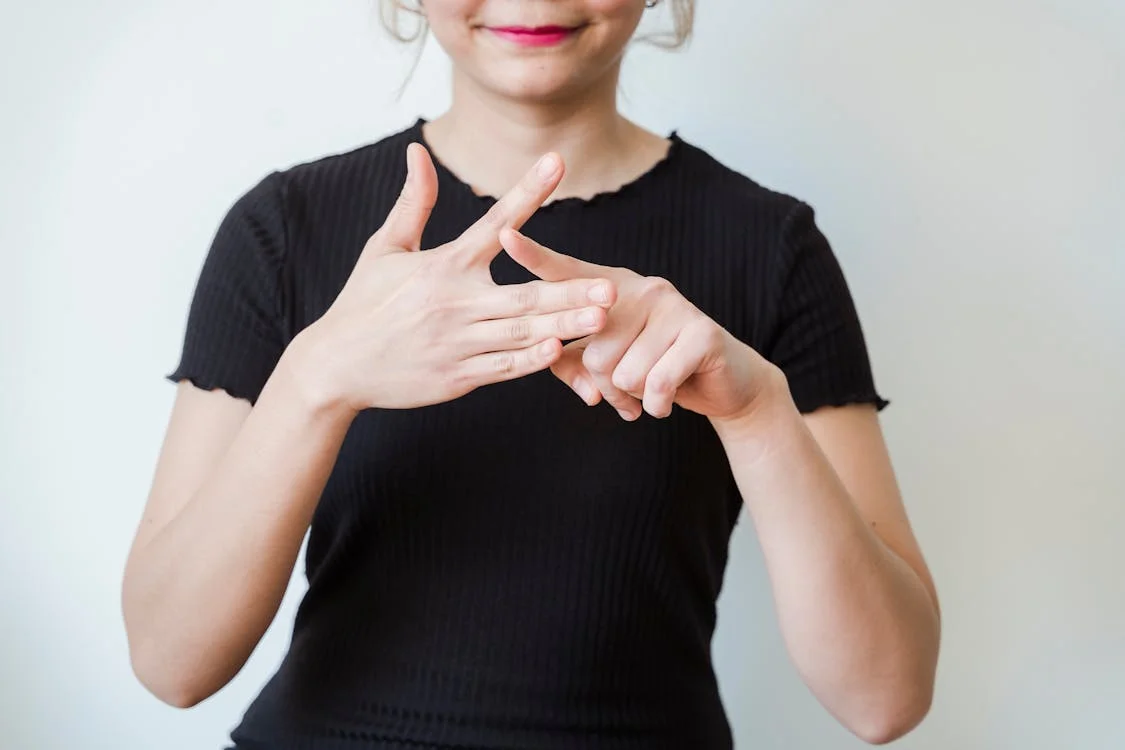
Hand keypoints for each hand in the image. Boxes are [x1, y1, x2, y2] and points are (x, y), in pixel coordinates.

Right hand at [296, 145, 617, 414]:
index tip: (557, 163)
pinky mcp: (458, 377)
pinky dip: (530, 361)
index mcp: (442, 266)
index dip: (527, 192)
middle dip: (568, 291)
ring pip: (520, 334)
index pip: (493, 222)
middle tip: (610, 285)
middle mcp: (454, 303)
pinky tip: (560, 352)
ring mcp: (458, 343)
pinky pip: (503, 368)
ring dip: (563, 326)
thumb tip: (417, 151)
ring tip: (601, 317)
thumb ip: (414, 202)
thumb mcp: (385, 249)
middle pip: (522, 295)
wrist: (336, 366)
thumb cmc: (364, 303)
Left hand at [500, 228, 783, 423]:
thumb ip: (571, 361)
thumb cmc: (655, 368)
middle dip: (606, 386)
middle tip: (626, 391)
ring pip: (623, 372)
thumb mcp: (610, 363)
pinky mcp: (702, 333)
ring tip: (649, 390)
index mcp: (614, 289)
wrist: (723, 384)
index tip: (505, 236)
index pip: (569, 273)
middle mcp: (643, 289)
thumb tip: (555, 368)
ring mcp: (674, 307)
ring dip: (633, 397)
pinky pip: (656, 383)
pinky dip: (656, 404)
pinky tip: (665, 400)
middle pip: (593, 351)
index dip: (536, 258)